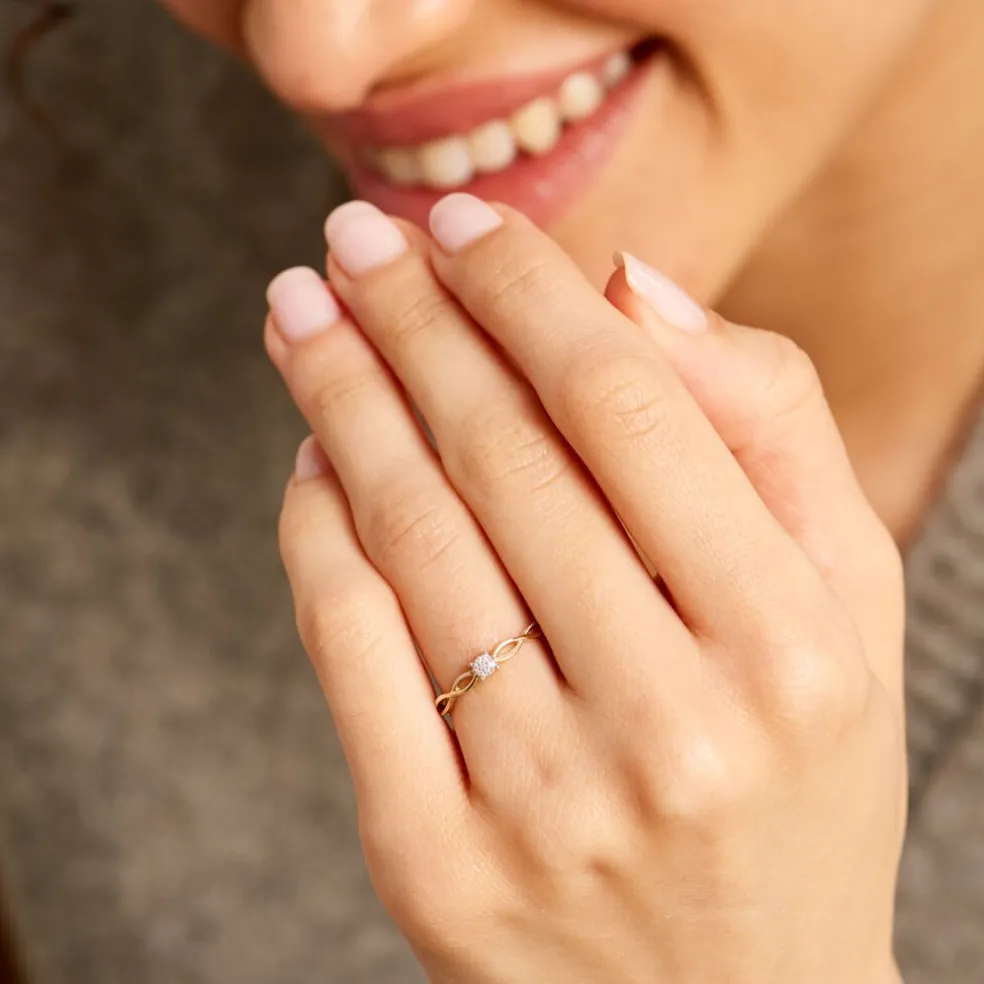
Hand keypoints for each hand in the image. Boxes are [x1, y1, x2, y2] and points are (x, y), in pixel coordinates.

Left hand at [265, 194, 906, 983]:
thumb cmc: (795, 775)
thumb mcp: (844, 599)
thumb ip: (766, 425)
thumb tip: (632, 287)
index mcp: (788, 646)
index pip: (626, 405)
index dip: (525, 290)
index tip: (461, 224)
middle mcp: (669, 727)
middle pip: (502, 456)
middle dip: (411, 320)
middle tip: (352, 238)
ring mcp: (539, 803)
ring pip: (409, 537)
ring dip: (340, 398)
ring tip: (303, 314)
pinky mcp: (434, 862)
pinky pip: (349, 648)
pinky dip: (316, 528)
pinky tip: (313, 455)